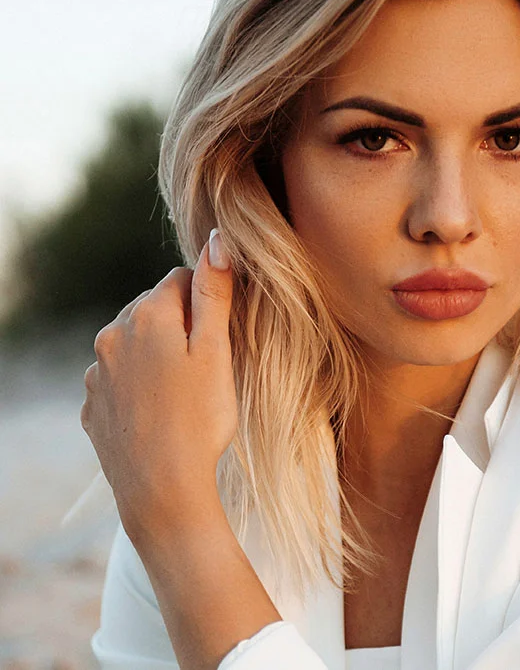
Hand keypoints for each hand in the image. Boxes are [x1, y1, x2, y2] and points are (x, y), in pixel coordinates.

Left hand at [81, 228, 236, 538]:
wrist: (162, 489)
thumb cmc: (200, 418)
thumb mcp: (216, 351)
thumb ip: (214, 292)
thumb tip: (218, 238)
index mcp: (146, 315)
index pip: (180, 279)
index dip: (206, 302)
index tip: (219, 336)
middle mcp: (111, 335)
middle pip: (154, 309)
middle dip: (179, 325)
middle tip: (206, 366)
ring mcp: (96, 372)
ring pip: (134, 343)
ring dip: (157, 354)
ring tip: (183, 392)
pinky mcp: (91, 404)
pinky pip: (119, 377)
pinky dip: (138, 383)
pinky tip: (159, 410)